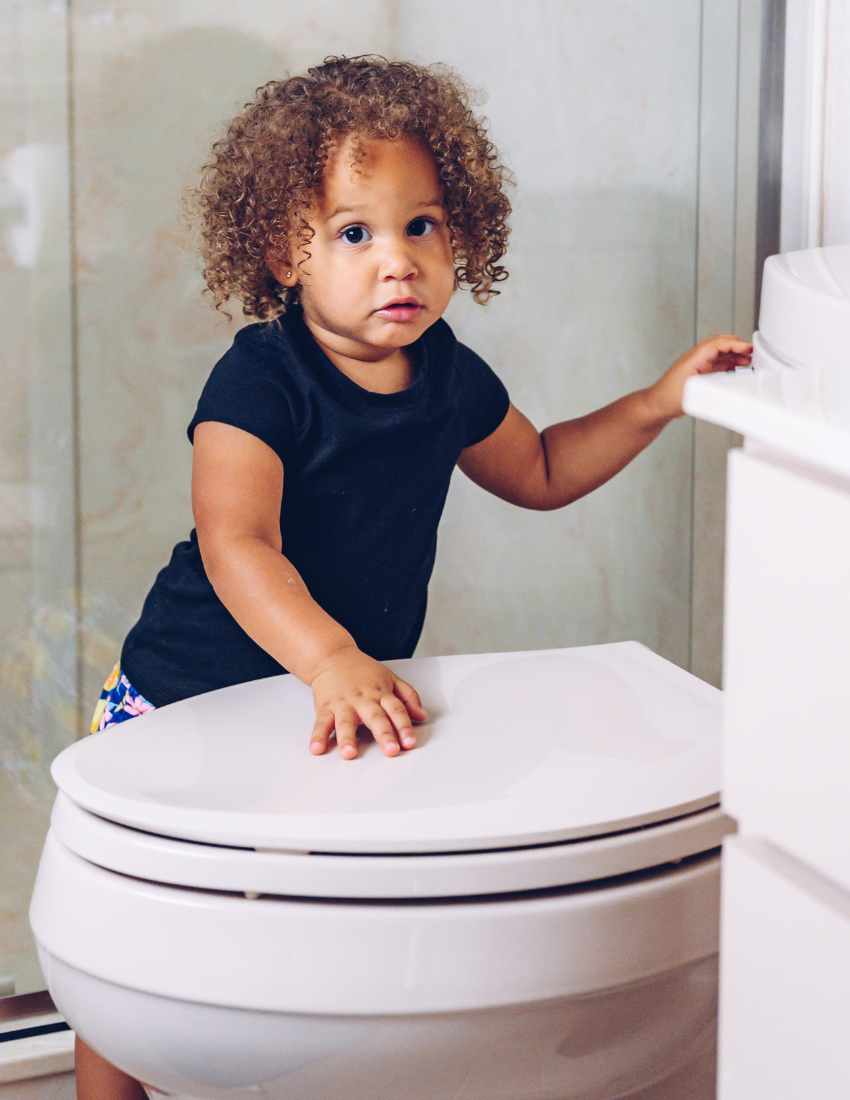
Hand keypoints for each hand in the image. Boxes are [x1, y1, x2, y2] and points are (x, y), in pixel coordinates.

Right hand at [308, 647, 426, 758]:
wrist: (332, 656)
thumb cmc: (361, 670)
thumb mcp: (390, 677)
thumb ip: (408, 696)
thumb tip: (421, 715)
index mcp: (381, 693)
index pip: (396, 710)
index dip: (404, 727)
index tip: (410, 743)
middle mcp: (363, 699)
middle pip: (375, 718)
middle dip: (384, 735)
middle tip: (391, 751)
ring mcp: (343, 704)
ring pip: (346, 722)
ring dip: (347, 738)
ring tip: (349, 753)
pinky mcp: (325, 707)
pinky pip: (321, 723)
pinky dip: (318, 736)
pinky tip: (316, 748)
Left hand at [646, 334, 752, 422]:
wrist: (656, 405)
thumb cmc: (668, 400)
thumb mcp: (692, 395)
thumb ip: (711, 391)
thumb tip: (730, 392)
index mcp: (693, 359)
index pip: (716, 344)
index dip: (734, 344)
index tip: (747, 349)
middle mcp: (695, 358)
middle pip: (718, 343)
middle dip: (736, 345)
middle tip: (750, 352)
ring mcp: (696, 363)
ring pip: (718, 351)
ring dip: (733, 353)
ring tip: (746, 360)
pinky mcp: (697, 371)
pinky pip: (715, 361)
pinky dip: (727, 361)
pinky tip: (735, 367)